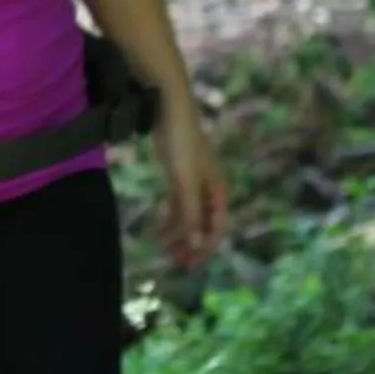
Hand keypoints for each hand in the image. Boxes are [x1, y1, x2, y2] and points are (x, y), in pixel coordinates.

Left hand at [155, 104, 228, 267]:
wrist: (169, 109)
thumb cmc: (181, 143)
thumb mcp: (185, 182)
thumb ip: (191, 213)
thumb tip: (197, 244)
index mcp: (218, 191)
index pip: (216, 227)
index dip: (205, 248)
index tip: (189, 264)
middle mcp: (209, 189)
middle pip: (203, 224)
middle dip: (190, 244)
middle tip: (174, 262)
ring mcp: (193, 182)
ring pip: (188, 216)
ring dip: (177, 234)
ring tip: (162, 249)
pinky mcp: (178, 175)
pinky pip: (177, 204)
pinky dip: (169, 219)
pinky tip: (157, 230)